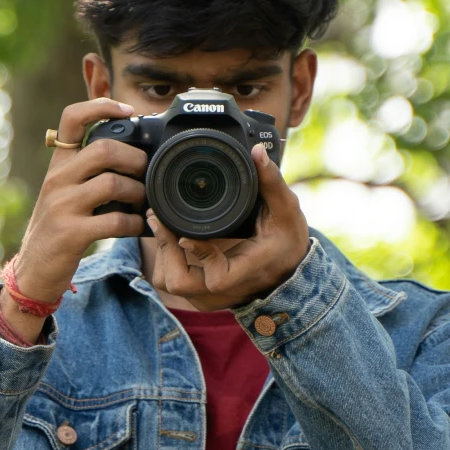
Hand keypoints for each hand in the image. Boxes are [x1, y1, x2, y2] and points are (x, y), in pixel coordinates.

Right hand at [2, 98, 147, 339]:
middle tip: (147, 172)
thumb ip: (90, 170)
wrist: (34, 270)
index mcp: (58, 165)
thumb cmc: (59, 227)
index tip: (129, 111)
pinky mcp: (71, 233)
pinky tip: (138, 227)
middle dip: (135, 159)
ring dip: (138, 193)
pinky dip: (135, 224)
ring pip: (113, 183)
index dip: (102, 106)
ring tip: (144, 203)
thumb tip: (136, 152)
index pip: (72, 118)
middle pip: (104, 149)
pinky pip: (115, 221)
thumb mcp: (66, 191)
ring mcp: (62, 206)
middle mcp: (57, 179)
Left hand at [141, 144, 310, 310]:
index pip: (218, 277)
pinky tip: (168, 238)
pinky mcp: (202, 296)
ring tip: (161, 225)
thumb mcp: (286, 209)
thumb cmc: (288, 240)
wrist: (290, 271)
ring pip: (172, 285)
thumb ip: (272, 181)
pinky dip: (167, 263)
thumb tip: (258, 152)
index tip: (187, 234)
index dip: (200, 255)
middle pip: (181, 284)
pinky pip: (174, 285)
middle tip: (159, 219)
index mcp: (250, 270)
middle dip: (165, 250)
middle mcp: (228, 290)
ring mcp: (213, 297)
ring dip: (162, 256)